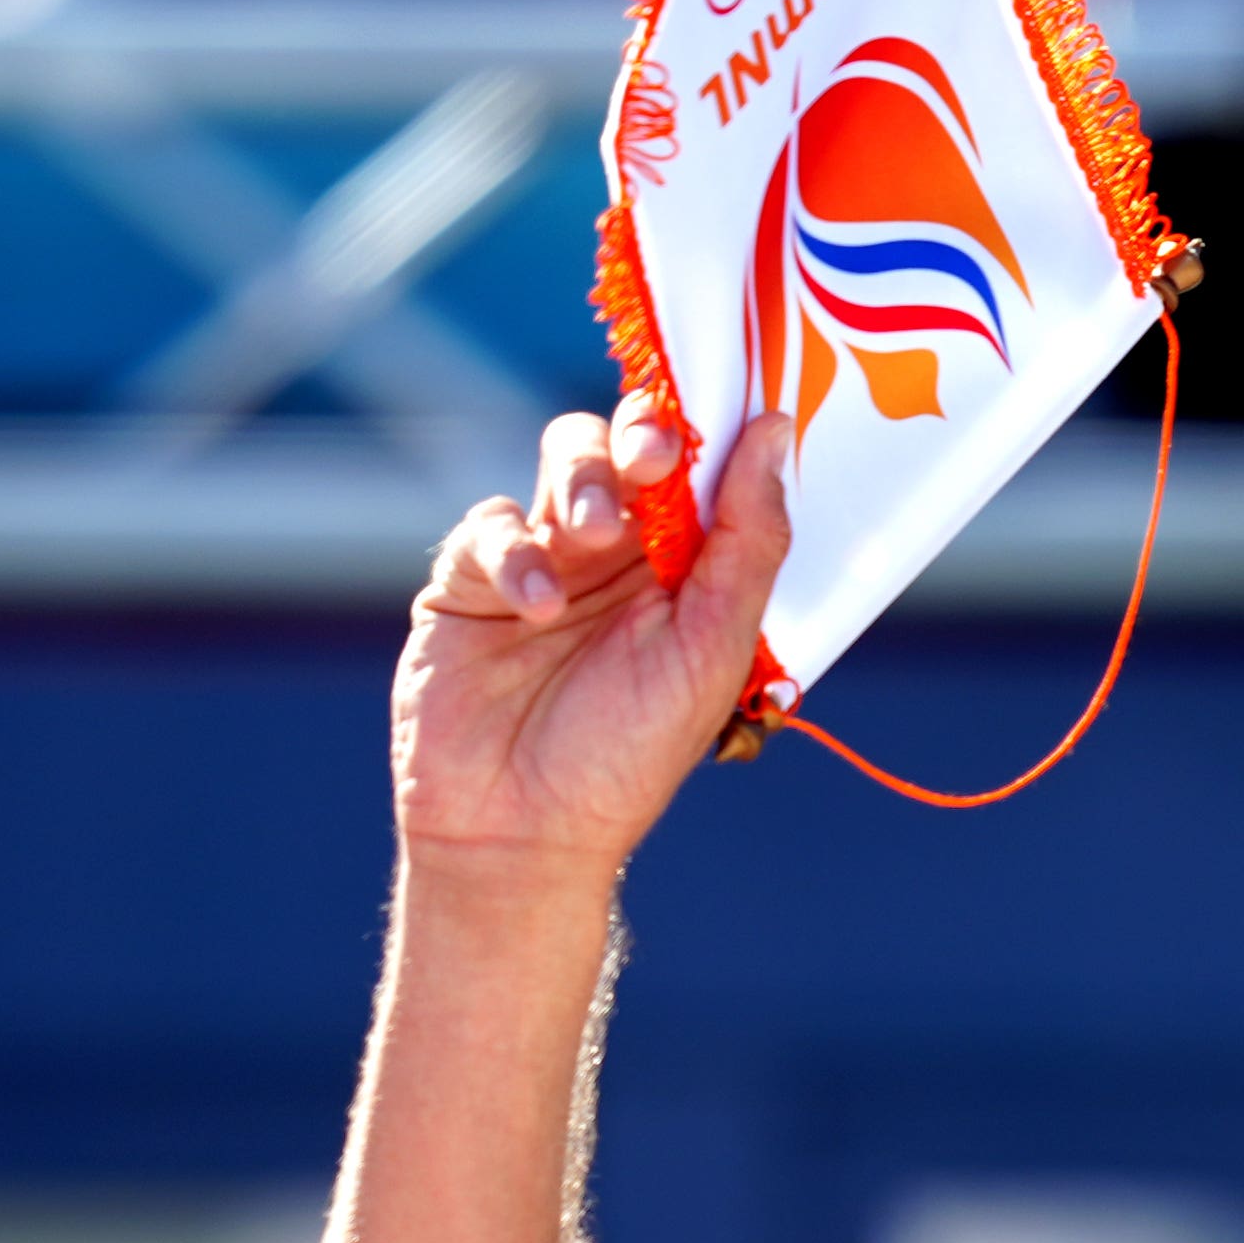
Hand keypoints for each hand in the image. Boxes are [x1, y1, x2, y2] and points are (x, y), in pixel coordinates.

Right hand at [391, 398, 794, 870]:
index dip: (711, 427)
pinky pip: (492, 524)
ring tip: (595, 537)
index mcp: (687, 568)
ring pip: (564, 460)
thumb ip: (747, 540)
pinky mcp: (471, 580)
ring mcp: (545, 558)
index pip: (704, 466)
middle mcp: (619, 554)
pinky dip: (516, 551)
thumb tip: (772, 431)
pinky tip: (536, 606)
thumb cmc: (628, 757)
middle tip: (654, 458)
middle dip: (641, 435)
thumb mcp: (712, 648)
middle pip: (629, 441)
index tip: (721, 409)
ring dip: (584, 482)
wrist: (520, 833)